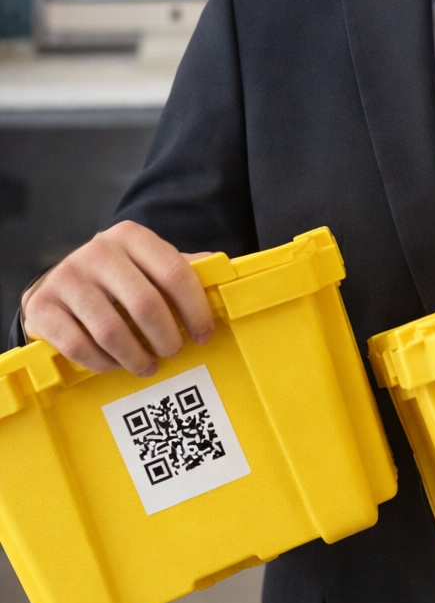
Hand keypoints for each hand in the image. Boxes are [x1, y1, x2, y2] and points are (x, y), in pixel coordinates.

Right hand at [21, 221, 214, 376]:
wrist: (56, 284)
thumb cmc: (116, 279)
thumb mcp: (147, 265)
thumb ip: (181, 269)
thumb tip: (224, 274)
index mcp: (131, 236)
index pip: (175, 272)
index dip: (195, 309)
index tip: (204, 334)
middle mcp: (98, 251)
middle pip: (145, 304)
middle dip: (167, 338)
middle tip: (173, 352)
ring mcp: (66, 278)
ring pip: (112, 331)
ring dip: (136, 357)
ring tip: (148, 366)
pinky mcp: (42, 307)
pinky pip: (79, 346)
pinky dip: (103, 363)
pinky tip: (115, 364)